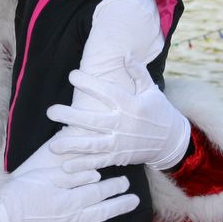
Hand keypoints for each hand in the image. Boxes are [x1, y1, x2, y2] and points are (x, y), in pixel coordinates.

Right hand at [0, 149, 138, 221]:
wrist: (1, 216)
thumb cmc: (21, 191)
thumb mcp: (46, 175)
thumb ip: (73, 175)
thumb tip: (96, 175)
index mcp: (71, 199)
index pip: (100, 191)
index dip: (115, 186)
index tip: (125, 182)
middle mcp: (74, 219)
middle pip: (104, 212)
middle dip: (122, 205)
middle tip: (134, 200)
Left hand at [47, 67, 190, 171]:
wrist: (171, 141)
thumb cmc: (159, 111)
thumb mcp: (151, 90)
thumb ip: (137, 72)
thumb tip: (125, 55)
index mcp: (130, 105)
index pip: (107, 92)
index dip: (89, 83)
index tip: (72, 75)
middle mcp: (123, 125)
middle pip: (93, 121)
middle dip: (70, 117)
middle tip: (50, 111)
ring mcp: (120, 143)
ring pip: (93, 145)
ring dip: (72, 145)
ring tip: (52, 145)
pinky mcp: (118, 157)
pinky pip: (98, 162)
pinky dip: (83, 165)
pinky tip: (66, 166)